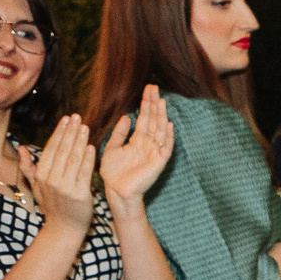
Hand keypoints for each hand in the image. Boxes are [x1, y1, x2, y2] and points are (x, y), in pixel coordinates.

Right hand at [19, 115, 96, 233]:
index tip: (66, 119)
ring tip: (84, 127)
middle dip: (69, 132)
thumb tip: (21, 148)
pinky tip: (91, 147)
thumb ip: (28, 168)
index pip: (51, 149)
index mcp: (41, 176)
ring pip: (73, 160)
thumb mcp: (37, 187)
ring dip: (79, 141)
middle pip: (62, 151)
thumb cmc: (52, 206)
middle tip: (76, 117)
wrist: (64, 229)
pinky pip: (84, 173)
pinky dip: (87, 159)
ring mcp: (65, 188)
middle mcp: (51, 180)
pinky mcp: (80, 195)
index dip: (59, 133)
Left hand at [100, 87, 175, 202]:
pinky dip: (168, 137)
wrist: (117, 192)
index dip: (146, 103)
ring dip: (161, 115)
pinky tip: (168, 124)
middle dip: (153, 104)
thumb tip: (126, 117)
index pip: (144, 118)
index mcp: (138, 141)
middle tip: (154, 87)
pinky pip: (166, 148)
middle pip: (153, 120)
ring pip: (160, 130)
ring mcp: (154, 152)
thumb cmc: (114, 174)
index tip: (148, 89)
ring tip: (161, 100)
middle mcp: (148, 144)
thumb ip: (119, 133)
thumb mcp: (112, 148)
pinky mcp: (158, 162)